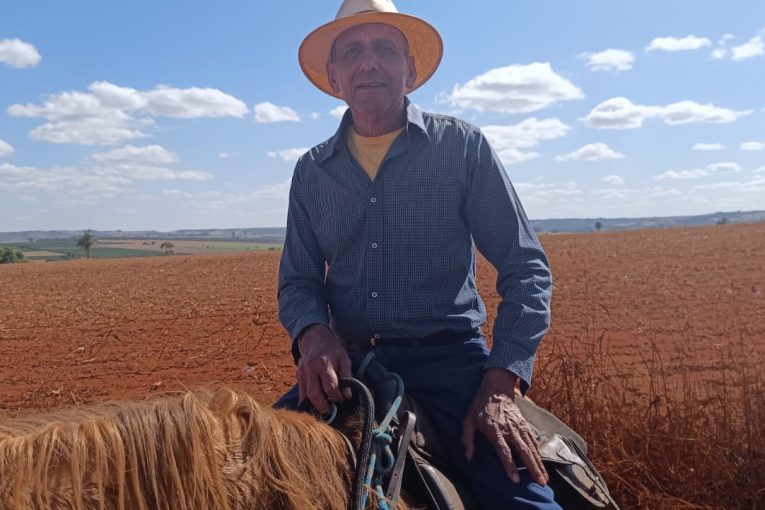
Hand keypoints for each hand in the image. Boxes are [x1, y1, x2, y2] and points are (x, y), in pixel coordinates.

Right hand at [296, 324, 351, 412]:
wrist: (315, 338)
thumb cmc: (333, 349)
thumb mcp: (344, 359)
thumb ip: (347, 376)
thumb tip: (347, 395)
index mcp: (323, 364)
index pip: (330, 388)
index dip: (337, 397)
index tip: (342, 400)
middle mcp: (310, 369)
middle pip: (314, 394)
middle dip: (324, 406)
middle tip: (331, 410)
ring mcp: (302, 372)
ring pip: (305, 395)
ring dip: (315, 405)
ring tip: (325, 407)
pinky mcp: (298, 375)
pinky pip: (301, 392)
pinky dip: (307, 400)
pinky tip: (315, 404)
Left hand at [461, 368, 547, 485]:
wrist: (496, 389)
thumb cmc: (480, 407)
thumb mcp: (468, 421)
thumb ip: (467, 439)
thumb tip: (468, 457)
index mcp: (495, 431)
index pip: (504, 451)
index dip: (510, 466)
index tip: (516, 480)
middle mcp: (510, 430)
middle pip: (523, 452)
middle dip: (532, 468)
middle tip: (540, 483)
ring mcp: (519, 427)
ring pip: (531, 448)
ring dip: (539, 463)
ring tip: (544, 478)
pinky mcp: (525, 424)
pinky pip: (533, 441)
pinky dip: (538, 453)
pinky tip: (542, 464)